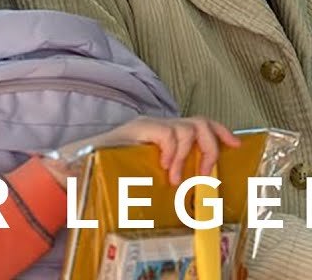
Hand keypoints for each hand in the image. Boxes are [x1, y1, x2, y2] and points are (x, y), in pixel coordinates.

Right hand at [46, 116, 238, 185]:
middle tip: (206, 173)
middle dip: (212, 147)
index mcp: (164, 134)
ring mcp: (148, 125)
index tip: (237, 146)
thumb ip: (166, 174)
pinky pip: (168, 133)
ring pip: (187, 128)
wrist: (74, 166)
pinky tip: (165, 168)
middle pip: (201, 123)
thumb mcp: (145, 174)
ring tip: (176, 177)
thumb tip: (194, 189)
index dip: (221, 132)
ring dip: (188, 156)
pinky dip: (172, 151)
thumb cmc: (107, 174)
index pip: (201, 123)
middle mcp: (159, 124)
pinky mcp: (138, 128)